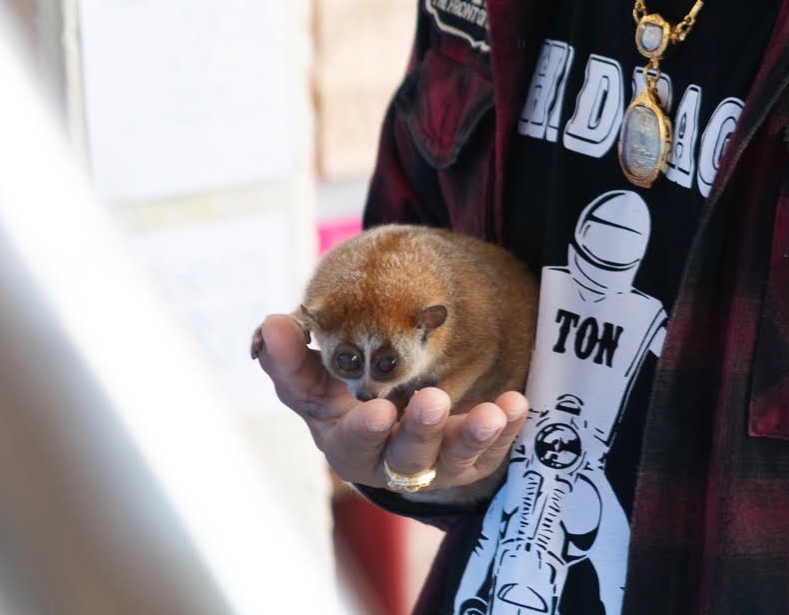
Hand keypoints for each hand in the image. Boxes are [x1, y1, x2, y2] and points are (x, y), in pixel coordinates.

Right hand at [253, 313, 526, 500]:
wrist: (389, 418)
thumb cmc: (343, 398)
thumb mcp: (315, 381)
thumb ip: (291, 357)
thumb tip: (272, 323)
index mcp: (347, 446)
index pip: (353, 443)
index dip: (365, 431)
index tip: (379, 410)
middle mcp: (391, 463)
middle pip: (406, 458)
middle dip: (421, 431)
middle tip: (433, 400)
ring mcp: (435, 464)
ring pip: (454, 459)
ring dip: (473, 435)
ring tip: (492, 412)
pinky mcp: (471, 459)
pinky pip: (494, 449)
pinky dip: (508, 427)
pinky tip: (516, 403)